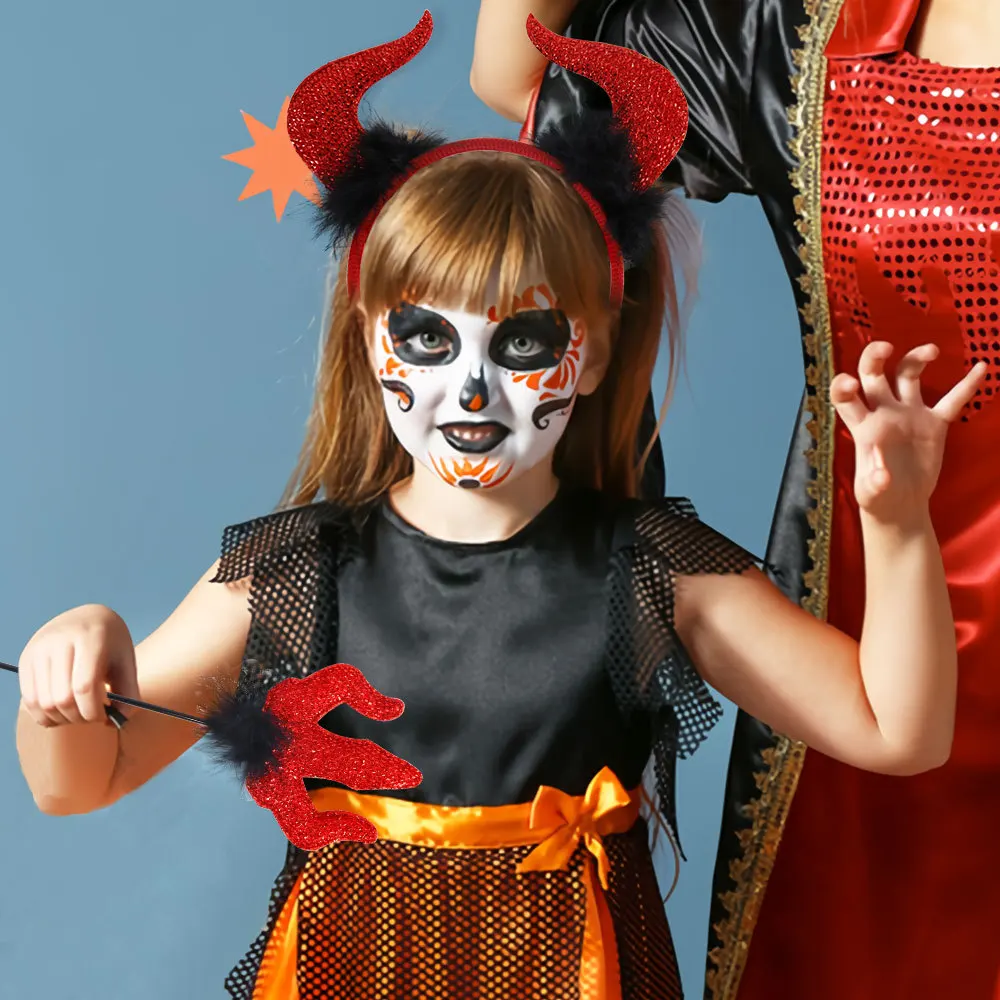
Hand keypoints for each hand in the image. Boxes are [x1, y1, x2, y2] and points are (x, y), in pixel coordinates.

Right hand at [18, 605, 138, 727]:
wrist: (87, 618)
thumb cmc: (111, 643)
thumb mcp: (126, 662)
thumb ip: (129, 693)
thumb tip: (118, 723)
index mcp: (91, 637)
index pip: (85, 686)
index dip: (94, 711)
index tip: (104, 717)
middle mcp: (60, 640)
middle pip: (62, 698)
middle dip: (79, 717)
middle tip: (92, 716)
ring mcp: (39, 649)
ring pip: (44, 703)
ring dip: (62, 719)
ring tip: (78, 714)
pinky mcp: (26, 659)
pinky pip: (30, 700)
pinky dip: (45, 715)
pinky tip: (62, 713)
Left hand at [830, 341, 986, 524]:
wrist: (900, 505)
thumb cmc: (877, 498)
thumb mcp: (870, 494)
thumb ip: (874, 482)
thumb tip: (882, 475)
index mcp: (862, 427)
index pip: (845, 398)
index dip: (842, 386)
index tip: (850, 383)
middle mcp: (883, 412)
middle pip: (873, 374)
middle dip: (874, 357)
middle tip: (886, 347)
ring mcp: (908, 414)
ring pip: (908, 375)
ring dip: (916, 358)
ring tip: (931, 351)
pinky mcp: (934, 424)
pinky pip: (953, 400)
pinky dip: (967, 385)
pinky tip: (982, 367)